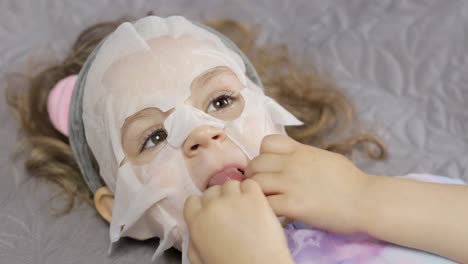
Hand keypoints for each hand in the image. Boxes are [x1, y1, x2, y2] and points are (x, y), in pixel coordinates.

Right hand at [183, 180, 293, 263]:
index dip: (203, 207)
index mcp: (196, 221)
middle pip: (212, 190)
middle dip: (220, 200)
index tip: (212, 215)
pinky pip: (250, 183)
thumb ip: (194, 240)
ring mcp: (234, 199)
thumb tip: (195, 228)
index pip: (193, 200)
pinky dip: (252, 191)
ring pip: (231, 184)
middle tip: (231, 214)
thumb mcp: (199, 258)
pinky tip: (256, 204)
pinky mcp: (255, 197)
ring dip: (236, 193)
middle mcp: (213, 205)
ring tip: (245, 208)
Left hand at [245, 134, 370, 233]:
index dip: (263, 155)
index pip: (266, 142)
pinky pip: (266, 204)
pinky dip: (266, 209)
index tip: (269, 168)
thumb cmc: (350, 180)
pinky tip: (276, 213)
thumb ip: (303, 155)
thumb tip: (289, 157)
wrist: (366, 200)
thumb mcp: (324, 157)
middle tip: (264, 188)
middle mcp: (292, 163)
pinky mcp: (293, 205)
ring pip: (255, 183)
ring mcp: (292, 183)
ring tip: (267, 201)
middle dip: (255, 176)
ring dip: (257, 193)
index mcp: (300, 150)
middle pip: (255, 163)